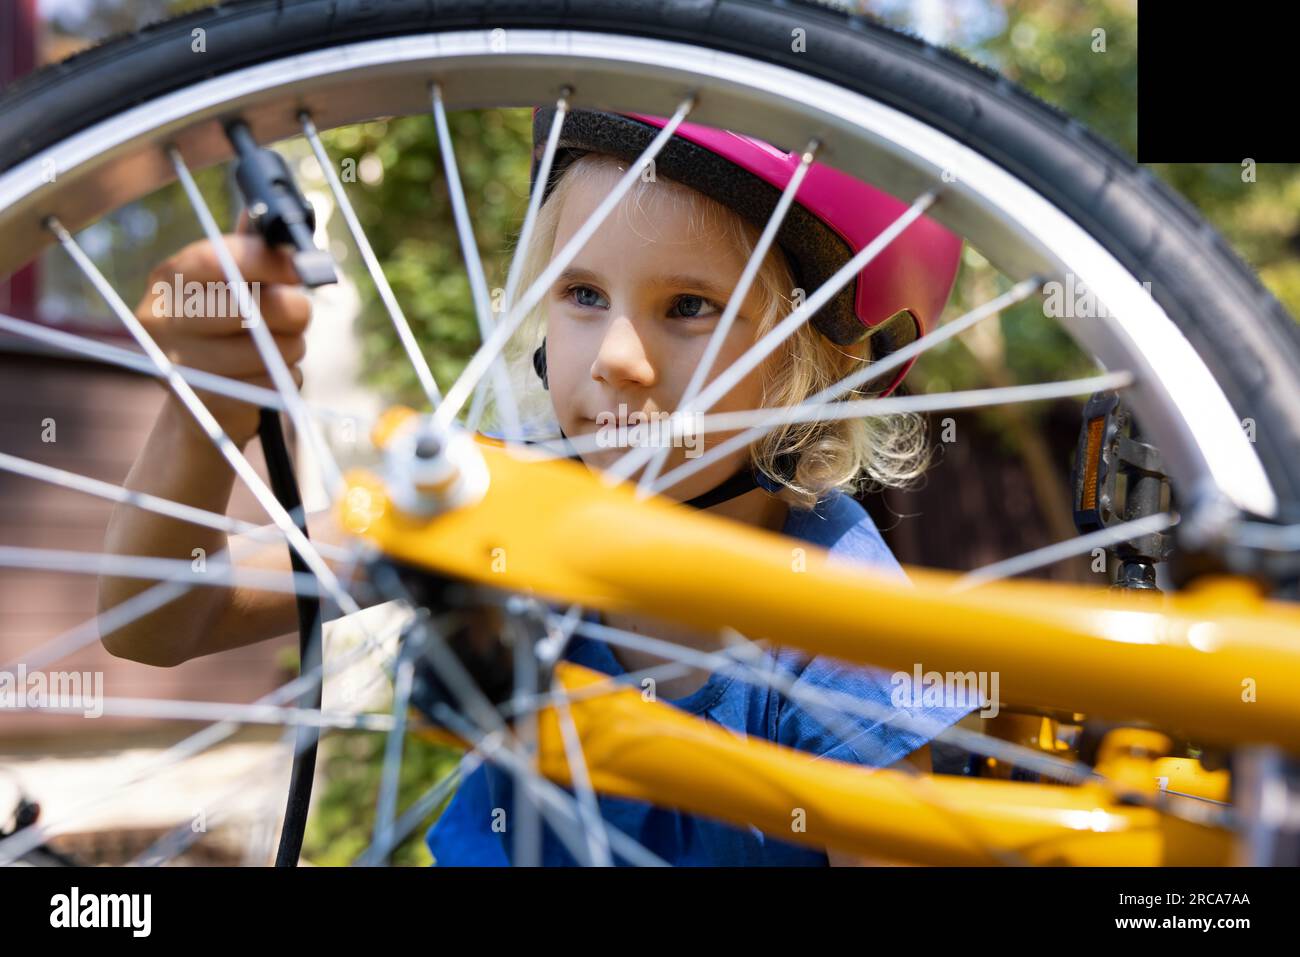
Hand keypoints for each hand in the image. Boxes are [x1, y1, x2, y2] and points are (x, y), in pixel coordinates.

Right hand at [136, 214, 311, 447]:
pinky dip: (286, 380)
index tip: (300, 267)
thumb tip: (274, 219)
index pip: (218, 258)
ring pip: (274, 349)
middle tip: (298, 314)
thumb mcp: (227, 287)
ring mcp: (181, 364)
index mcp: (169, 280)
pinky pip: (275, 383)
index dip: (268, 260)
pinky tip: (265, 377)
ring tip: (275, 349)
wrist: (201, 406)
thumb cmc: (221, 332)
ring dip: (292, 349)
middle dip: (294, 311)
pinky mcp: (208, 401)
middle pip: (255, 307)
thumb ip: (250, 253)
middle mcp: (163, 319)